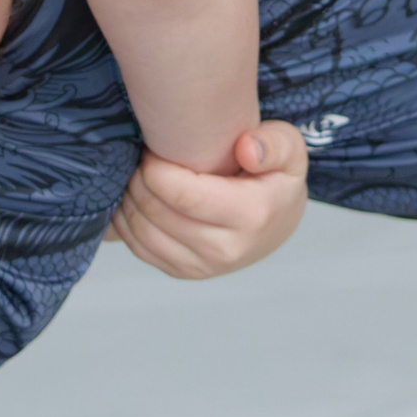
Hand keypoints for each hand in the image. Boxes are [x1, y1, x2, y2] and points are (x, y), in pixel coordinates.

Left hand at [108, 121, 308, 279]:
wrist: (277, 221)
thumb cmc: (277, 177)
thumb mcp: (290, 148)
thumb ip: (274, 143)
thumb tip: (245, 149)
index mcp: (252, 215)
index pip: (184, 195)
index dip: (156, 169)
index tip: (154, 148)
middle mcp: (227, 249)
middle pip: (158, 213)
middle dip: (139, 180)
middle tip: (141, 157)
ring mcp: (204, 267)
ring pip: (143, 233)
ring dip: (129, 200)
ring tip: (136, 175)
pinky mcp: (185, 273)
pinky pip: (140, 249)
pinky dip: (126, 222)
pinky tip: (134, 199)